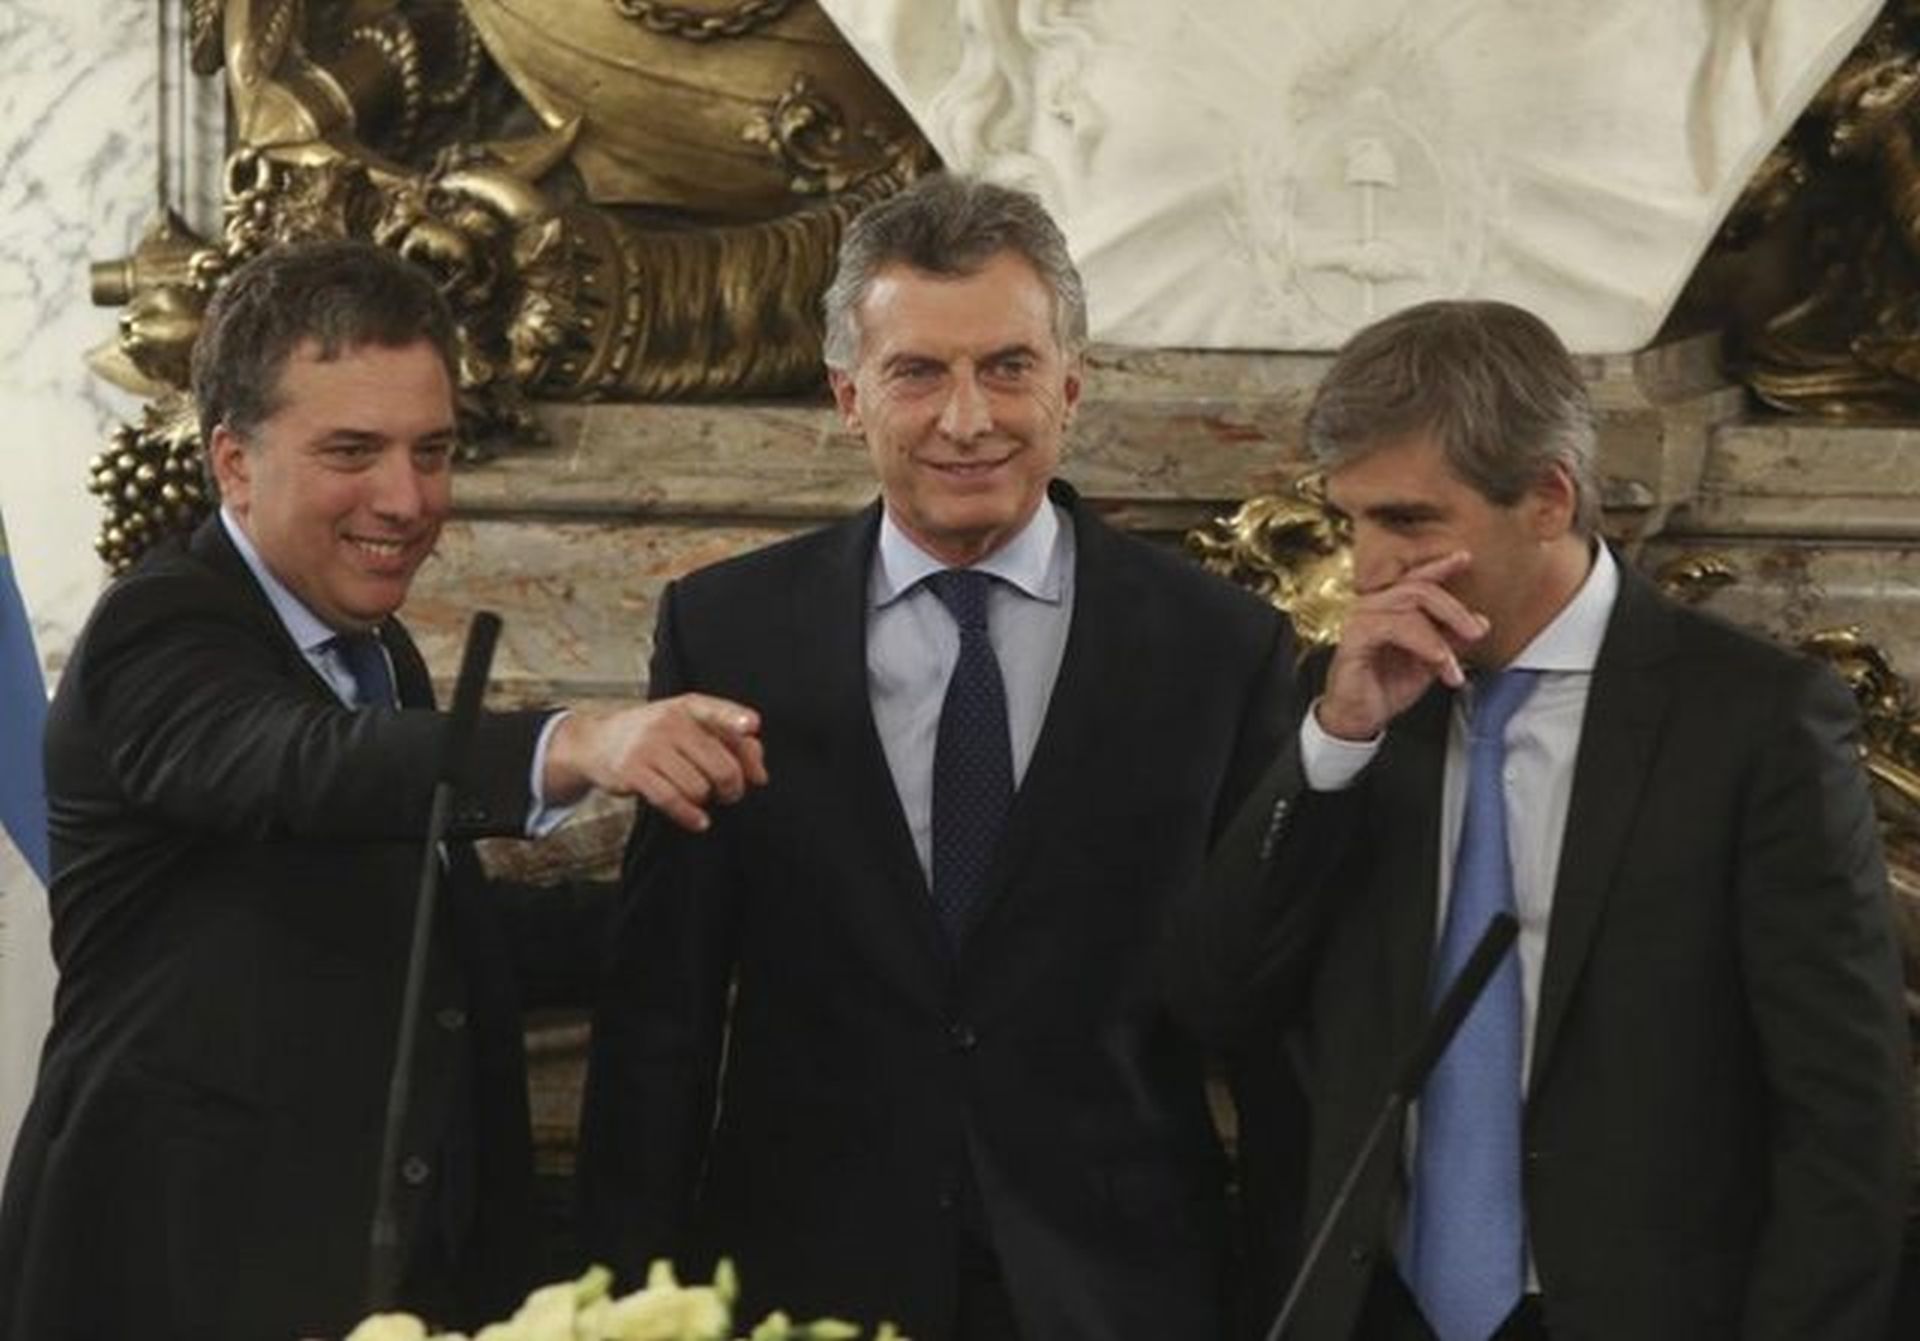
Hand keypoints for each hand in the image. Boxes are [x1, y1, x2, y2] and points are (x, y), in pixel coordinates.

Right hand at [542, 693, 767, 830]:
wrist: (599, 741)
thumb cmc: (655, 735)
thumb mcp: (689, 726)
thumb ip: (729, 741)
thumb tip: (759, 773)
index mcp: (688, 707)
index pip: (716, 711)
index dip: (735, 718)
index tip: (751, 726)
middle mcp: (669, 723)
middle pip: (720, 764)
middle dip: (732, 786)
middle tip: (729, 792)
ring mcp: (649, 747)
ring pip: (698, 787)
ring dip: (706, 800)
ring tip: (702, 796)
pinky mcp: (633, 772)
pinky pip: (672, 800)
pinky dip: (690, 816)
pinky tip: (699, 820)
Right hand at [1317, 552, 1487, 740]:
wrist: (1359, 719)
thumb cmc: (1385, 687)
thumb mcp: (1430, 663)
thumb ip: (1451, 640)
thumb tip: (1481, 622)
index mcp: (1389, 609)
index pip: (1416, 580)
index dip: (1440, 566)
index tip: (1464, 558)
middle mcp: (1373, 607)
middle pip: (1419, 589)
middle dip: (1455, 610)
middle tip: (1477, 632)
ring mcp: (1362, 620)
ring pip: (1410, 604)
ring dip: (1441, 634)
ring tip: (1453, 663)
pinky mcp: (1356, 638)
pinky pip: (1394, 626)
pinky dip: (1423, 641)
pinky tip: (1437, 658)